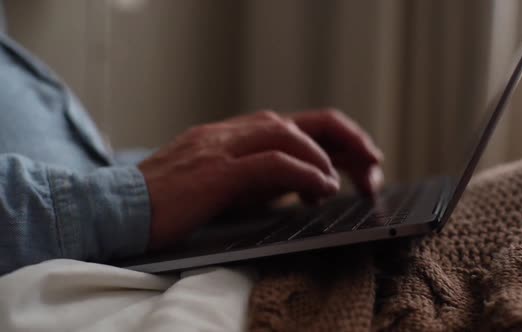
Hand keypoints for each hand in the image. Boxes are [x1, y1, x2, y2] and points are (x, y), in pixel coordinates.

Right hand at [139, 109, 382, 248]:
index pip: (293, 125)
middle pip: (301, 121)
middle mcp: (230, 134)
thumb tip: (303, 185)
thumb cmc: (168, 204)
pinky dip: (304, 173)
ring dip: (326, 156)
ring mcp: (221, 148)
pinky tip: (322, 188)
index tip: (359, 161)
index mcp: (232, 136)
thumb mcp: (221, 185)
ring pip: (288, 133)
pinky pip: (271, 163)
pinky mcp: (214, 172)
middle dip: (345, 137)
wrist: (117, 211)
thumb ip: (258, 179)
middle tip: (373, 162)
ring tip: (348, 181)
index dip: (333, 139)